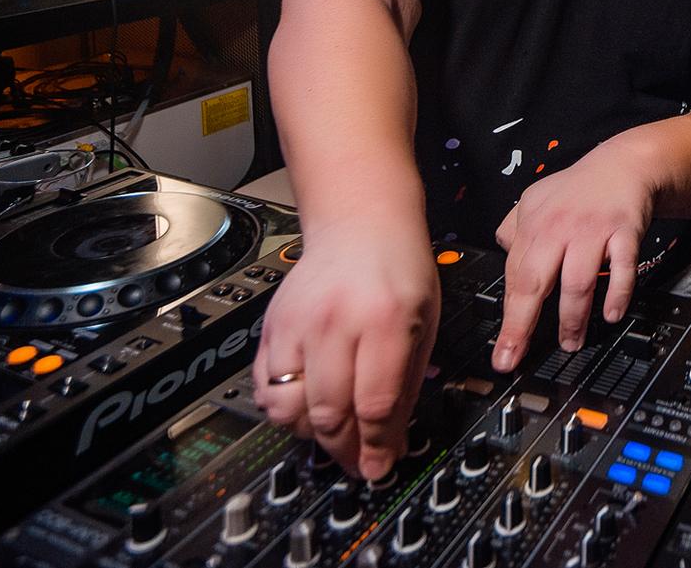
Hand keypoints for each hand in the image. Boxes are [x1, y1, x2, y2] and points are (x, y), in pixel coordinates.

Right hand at [253, 218, 439, 480]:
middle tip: (357, 461)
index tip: (379, 467)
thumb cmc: (398, 268)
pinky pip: (265, 386)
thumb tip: (393, 441)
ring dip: (310, 433)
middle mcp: (336, 322)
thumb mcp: (424, 322)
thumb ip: (408, 384)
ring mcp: (298, 324)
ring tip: (332, 431)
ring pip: (289, 406)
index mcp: (385, 321)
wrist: (359, 224)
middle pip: (329, 412)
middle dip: (344, 450)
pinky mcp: (272, 326)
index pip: (374, 403)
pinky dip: (282, 407)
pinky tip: (306, 405)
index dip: (376, 446)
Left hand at [490, 135, 655, 372]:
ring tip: (571, 341)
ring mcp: (592, 229)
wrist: (625, 164)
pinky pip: (621, 267)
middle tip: (518, 355)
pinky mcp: (625, 231)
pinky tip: (611, 313)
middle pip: (535, 281)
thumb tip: (502, 253)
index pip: (514, 278)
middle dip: (524, 324)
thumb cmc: (580, 188)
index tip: (503, 350)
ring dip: (573, 318)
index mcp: (533, 225)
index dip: (508, 318)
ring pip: (577, 281)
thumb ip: (515, 227)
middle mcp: (559, 228)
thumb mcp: (536, 199)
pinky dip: (617, 293)